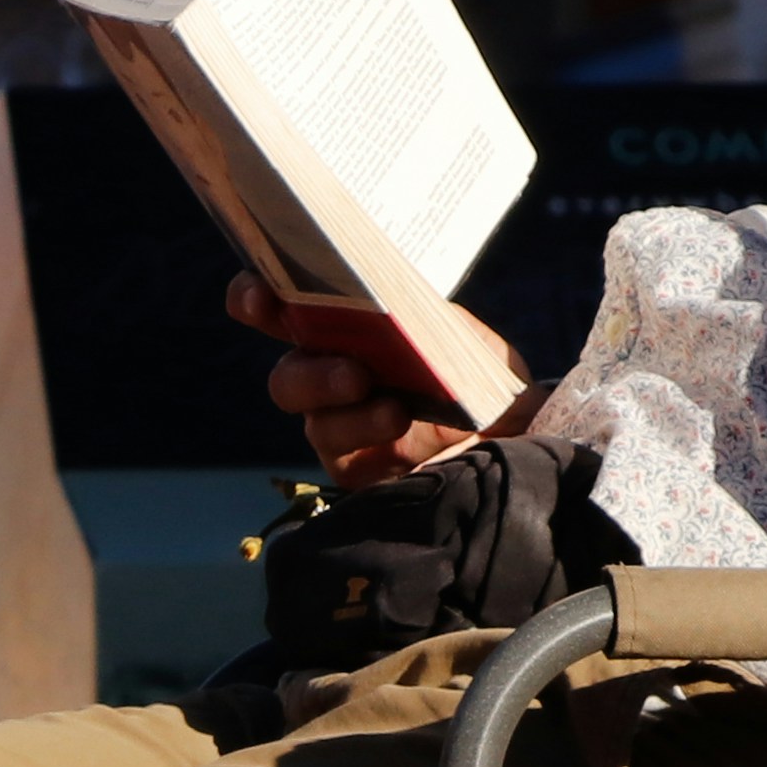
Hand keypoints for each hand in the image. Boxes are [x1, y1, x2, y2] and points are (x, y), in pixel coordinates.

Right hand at [229, 275, 503, 488]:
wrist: (511, 439)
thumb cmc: (484, 378)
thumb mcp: (470, 343)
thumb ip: (436, 326)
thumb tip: (408, 320)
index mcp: (342, 332)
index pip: (281, 312)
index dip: (255, 300)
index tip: (257, 295)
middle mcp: (329, 379)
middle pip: (288, 379)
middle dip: (311, 374)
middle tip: (355, 374)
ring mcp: (338, 429)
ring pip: (316, 423)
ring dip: (352, 415)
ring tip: (394, 411)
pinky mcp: (354, 471)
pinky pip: (343, 457)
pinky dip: (370, 439)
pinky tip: (401, 430)